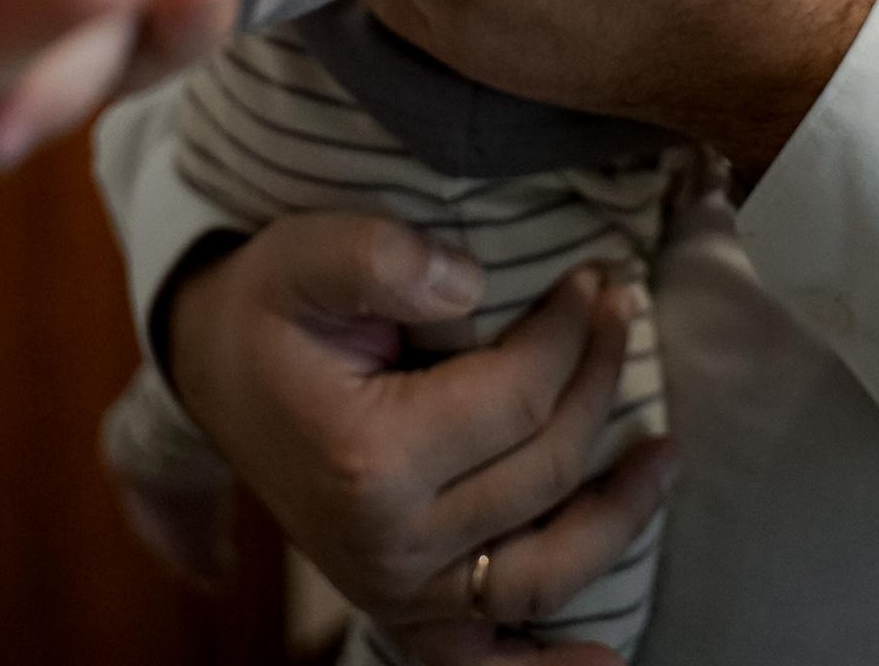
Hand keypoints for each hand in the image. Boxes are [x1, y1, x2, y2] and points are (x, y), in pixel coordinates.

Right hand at [167, 212, 674, 636]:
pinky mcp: (400, 609)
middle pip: (542, 471)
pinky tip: (608, 664)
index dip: (571, 332)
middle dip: (599, 382)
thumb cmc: (269, 305)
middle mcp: (388, 543)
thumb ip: (379, 257)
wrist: (213, 369)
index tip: (596, 277)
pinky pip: (483, 662)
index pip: (517, 398)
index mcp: (367, 458)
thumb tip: (474, 282)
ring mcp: (396, 588)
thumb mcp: (305, 254)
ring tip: (665, 452)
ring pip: (542, 570)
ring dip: (618, 516)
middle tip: (622, 310)